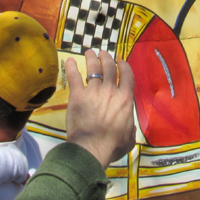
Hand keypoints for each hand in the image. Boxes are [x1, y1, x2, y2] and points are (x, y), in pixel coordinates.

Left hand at [65, 50, 135, 168]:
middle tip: (103, 53)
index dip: (124, 66)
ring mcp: (94, 91)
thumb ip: (130, 128)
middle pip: (109, 67)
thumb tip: (129, 127)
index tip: (120, 62)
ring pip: (93, 69)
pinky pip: (74, 77)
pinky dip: (71, 67)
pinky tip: (68, 60)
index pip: (127, 75)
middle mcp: (111, 90)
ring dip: (91, 58)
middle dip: (106, 58)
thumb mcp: (130, 138)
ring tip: (89, 52)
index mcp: (125, 99)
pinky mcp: (78, 95)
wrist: (92, 148)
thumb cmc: (112, 145)